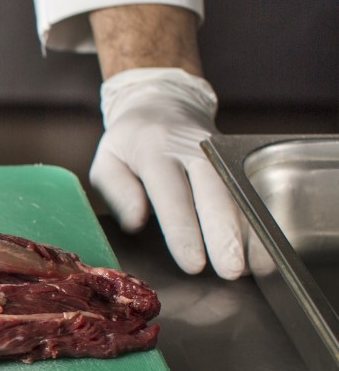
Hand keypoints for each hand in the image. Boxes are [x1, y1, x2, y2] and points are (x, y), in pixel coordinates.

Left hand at [89, 67, 246, 278]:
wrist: (163, 101)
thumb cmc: (129, 141)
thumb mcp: (107, 160)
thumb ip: (118, 191)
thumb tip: (135, 222)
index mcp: (154, 149)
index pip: (171, 194)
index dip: (183, 231)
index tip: (193, 262)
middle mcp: (192, 148)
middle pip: (214, 192)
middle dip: (225, 234)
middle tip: (230, 269)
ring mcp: (220, 152)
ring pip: (239, 192)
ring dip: (249, 230)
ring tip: (253, 265)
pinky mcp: (236, 157)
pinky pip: (250, 189)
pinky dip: (258, 220)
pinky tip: (263, 247)